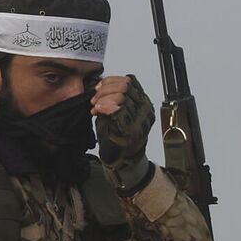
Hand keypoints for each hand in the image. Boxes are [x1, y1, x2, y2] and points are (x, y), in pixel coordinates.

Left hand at [92, 74, 154, 189]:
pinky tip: (98, 110)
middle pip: (126, 86)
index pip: (130, 81)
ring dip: (103, 98)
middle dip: (106, 89)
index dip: (112, 81)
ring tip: (96, 106)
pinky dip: (105, 107)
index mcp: (143, 102)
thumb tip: (103, 84)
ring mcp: (140, 119)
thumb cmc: (118, 137)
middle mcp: (145, 109)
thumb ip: (114, 97)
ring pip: (122, 95)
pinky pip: (119, 109)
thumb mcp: (118, 111)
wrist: (121, 160)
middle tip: (95, 98)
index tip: (100, 87)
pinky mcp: (132, 128)